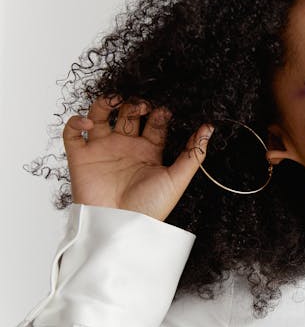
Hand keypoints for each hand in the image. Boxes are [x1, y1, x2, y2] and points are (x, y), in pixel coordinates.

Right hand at [62, 96, 212, 220]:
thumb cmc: (151, 207)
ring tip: (115, 100)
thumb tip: (209, 128)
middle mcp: (126, 147)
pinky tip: (89, 121)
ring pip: (100, 115)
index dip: (160, 113)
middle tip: (143, 104)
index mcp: (149, 151)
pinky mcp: (81, 157)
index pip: (155, 123)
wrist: (121, 226)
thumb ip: (194, 153)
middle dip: (136, 104)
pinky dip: (76, 121)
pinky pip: (72, 133)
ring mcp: (103, 150)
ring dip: (106, 103)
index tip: (165, 110)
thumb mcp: (178, 178)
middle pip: (129, 114)